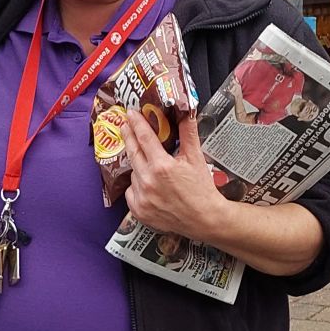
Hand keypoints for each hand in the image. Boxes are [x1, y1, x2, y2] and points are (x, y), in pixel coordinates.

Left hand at [123, 108, 227, 242]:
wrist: (204, 219)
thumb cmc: (202, 189)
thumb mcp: (196, 158)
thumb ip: (188, 133)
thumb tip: (186, 111)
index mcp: (162, 166)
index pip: (144, 138)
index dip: (136, 123)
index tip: (130, 114)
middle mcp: (148, 181)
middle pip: (133, 152)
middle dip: (129, 137)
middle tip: (125, 126)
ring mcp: (141, 197)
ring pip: (134, 173)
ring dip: (140, 166)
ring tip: (154, 169)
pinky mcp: (138, 211)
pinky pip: (131, 191)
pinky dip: (138, 186)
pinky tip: (150, 186)